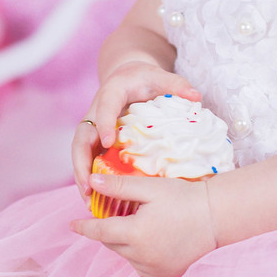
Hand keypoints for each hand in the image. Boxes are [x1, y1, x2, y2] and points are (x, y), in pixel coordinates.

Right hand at [71, 63, 201, 195]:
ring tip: (89, 199)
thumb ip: (176, 85)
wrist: (128, 76)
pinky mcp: (96, 140)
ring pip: (81, 152)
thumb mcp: (160, 77)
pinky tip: (97, 199)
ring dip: (82, 176)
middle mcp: (96, 111)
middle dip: (81, 162)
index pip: (105, 107)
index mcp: (111, 92)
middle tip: (88, 185)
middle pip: (81, 137)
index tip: (109, 141)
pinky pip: (89, 159)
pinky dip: (91, 178)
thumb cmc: (145, 78)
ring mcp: (94, 128)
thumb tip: (195, 97)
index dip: (105, 123)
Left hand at [71, 173, 214, 276]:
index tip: (72, 224)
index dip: (84, 227)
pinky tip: (150, 239)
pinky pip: (139, 265)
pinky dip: (137, 254)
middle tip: (118, 213)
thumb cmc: (184, 199)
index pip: (99, 232)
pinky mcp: (163, 274)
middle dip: (109, 229)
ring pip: (125, 255)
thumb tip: (90, 182)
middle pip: (111, 243)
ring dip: (124, 241)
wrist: (216, 218)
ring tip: (139, 224)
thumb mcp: (150, 188)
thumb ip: (118, 187)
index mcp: (135, 234)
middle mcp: (141, 256)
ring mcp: (153, 268)